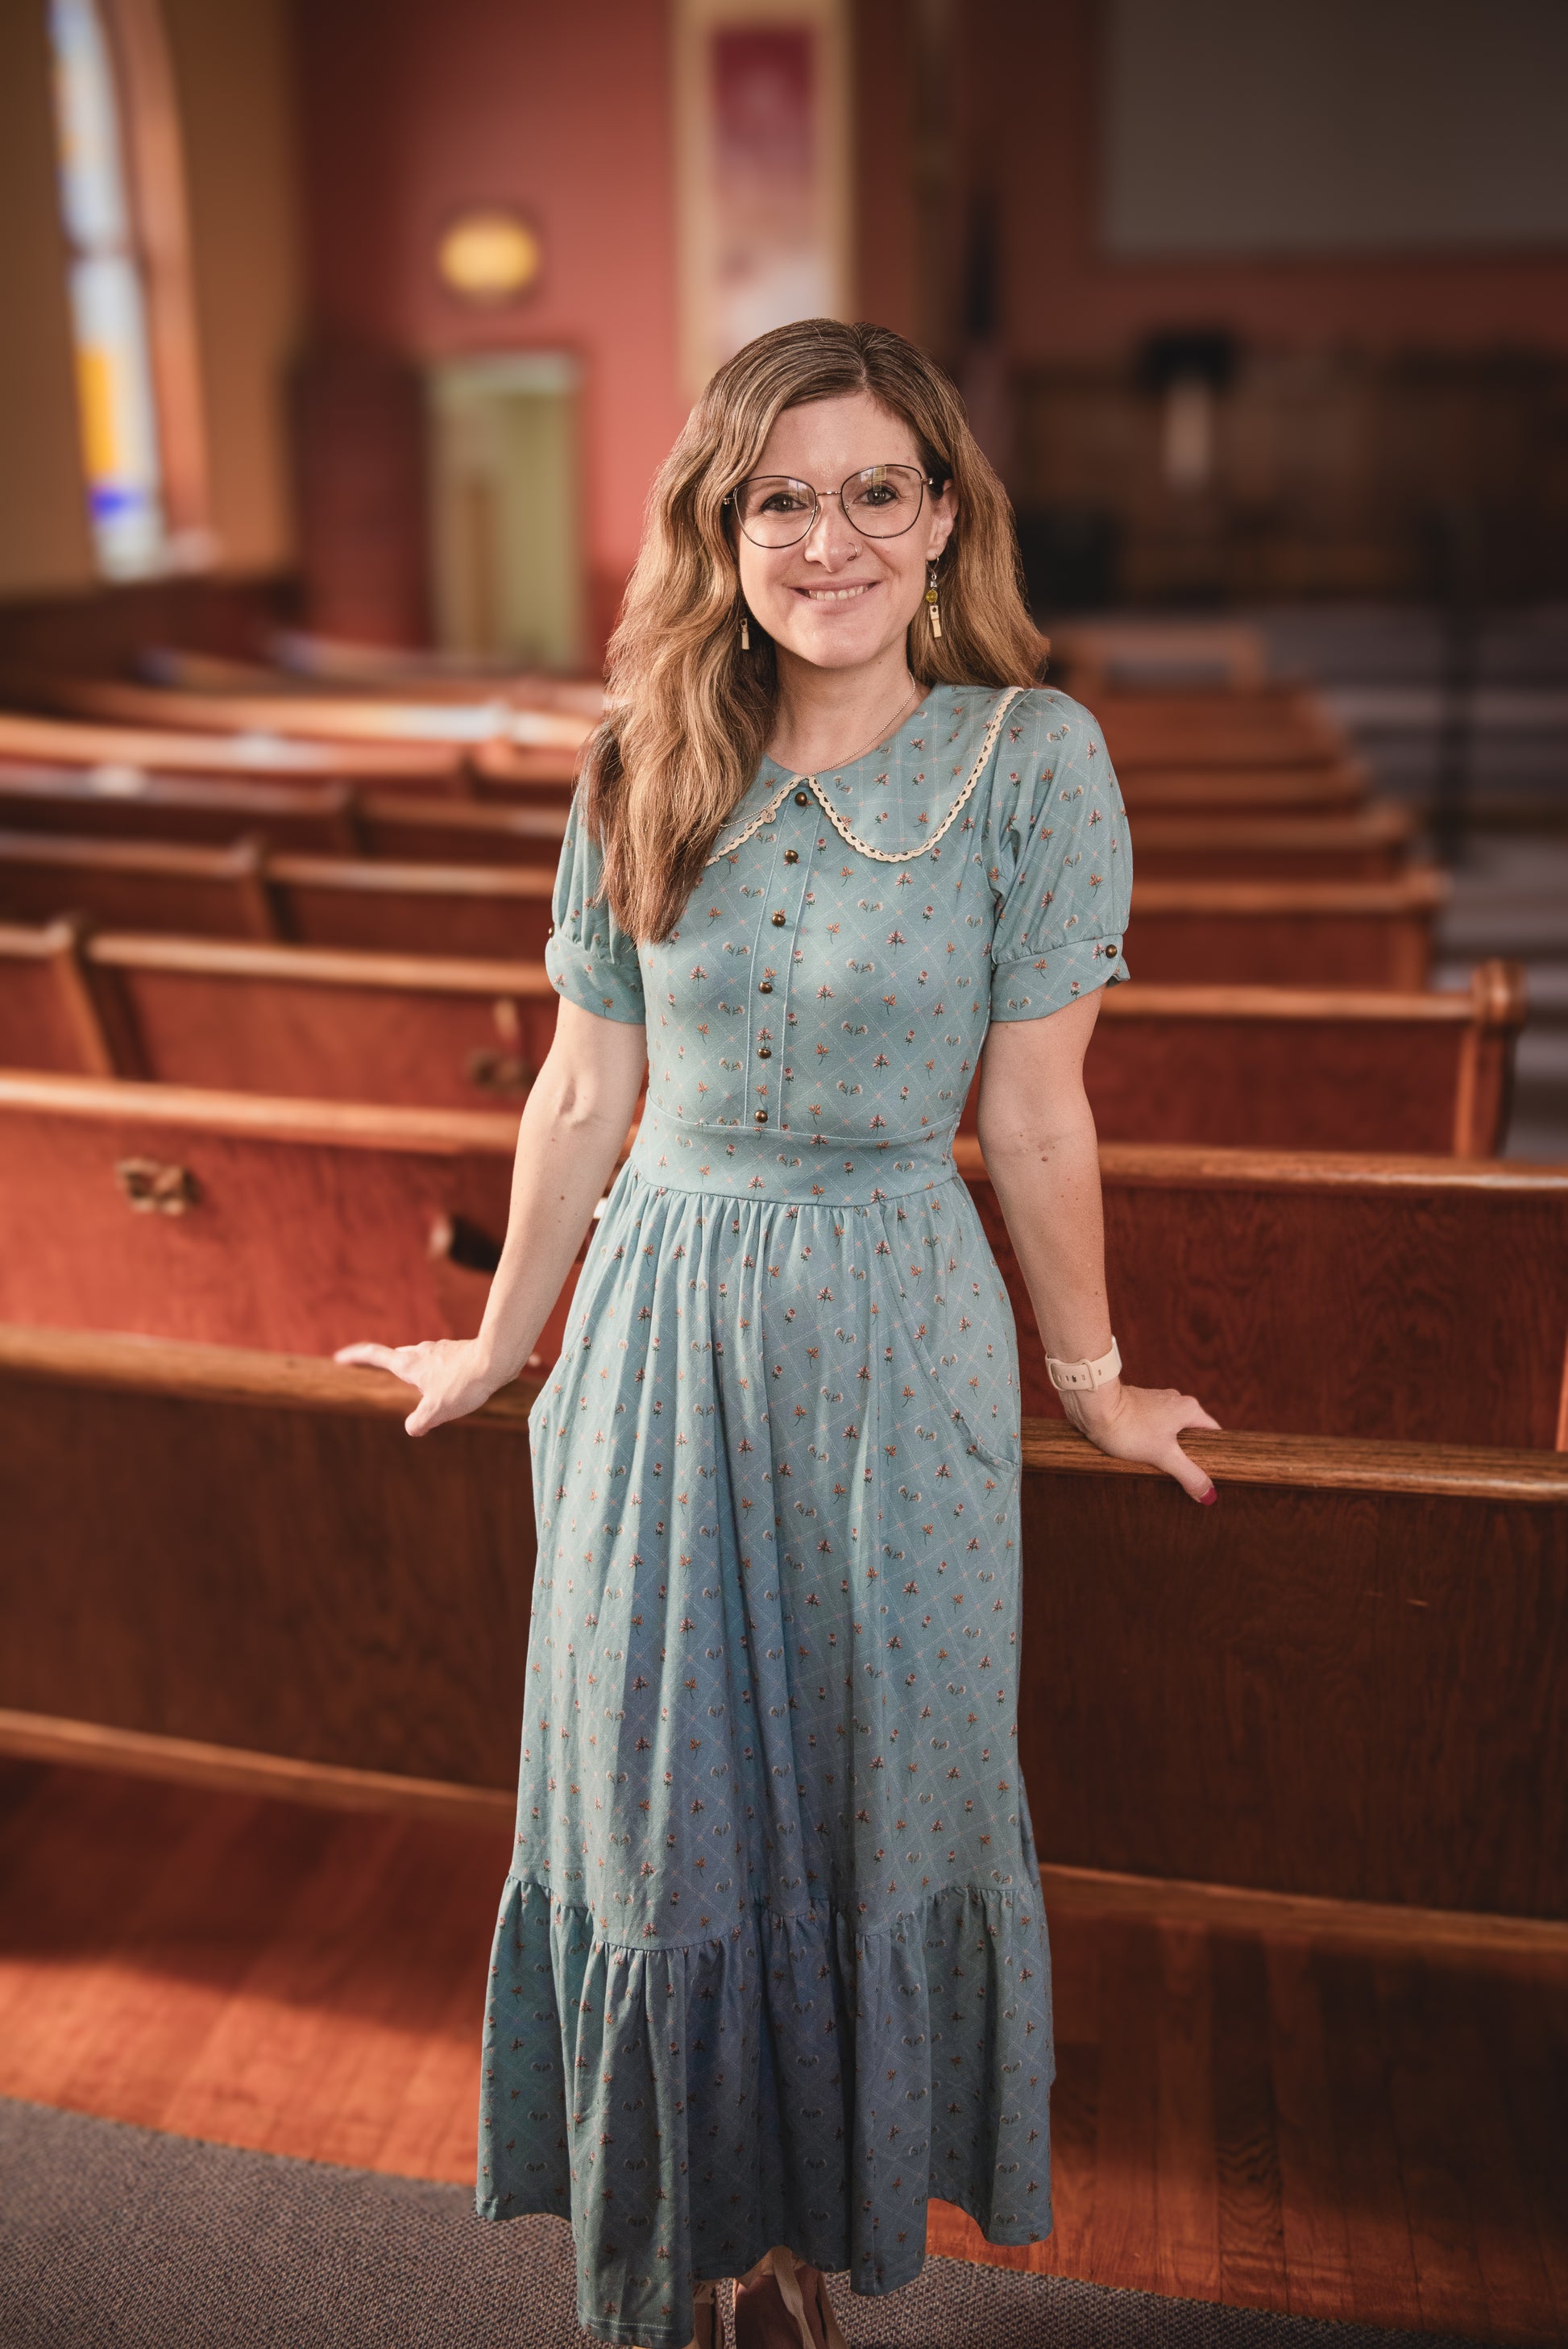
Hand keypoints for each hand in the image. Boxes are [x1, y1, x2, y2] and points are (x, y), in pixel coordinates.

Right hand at [332, 1336, 502, 1436]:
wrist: (495, 1360)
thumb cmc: (463, 1384)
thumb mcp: (437, 1411)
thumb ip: (419, 1422)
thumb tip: (412, 1428)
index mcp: (409, 1364)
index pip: (374, 1355)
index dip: (355, 1356)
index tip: (339, 1358)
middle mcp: (421, 1352)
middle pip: (397, 1356)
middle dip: (386, 1363)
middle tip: (376, 1369)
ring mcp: (440, 1350)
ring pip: (420, 1358)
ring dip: (415, 1370)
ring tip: (419, 1386)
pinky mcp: (457, 1352)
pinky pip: (440, 1362)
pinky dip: (436, 1372)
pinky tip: (450, 1384)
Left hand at [1061, 1379, 1220, 1503]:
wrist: (1094, 1408)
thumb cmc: (1130, 1428)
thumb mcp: (1164, 1456)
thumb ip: (1189, 1474)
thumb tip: (1209, 1495)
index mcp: (1189, 1409)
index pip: (1213, 1433)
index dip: (1214, 1453)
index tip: (1212, 1472)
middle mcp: (1176, 1400)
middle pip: (1192, 1432)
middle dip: (1189, 1453)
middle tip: (1187, 1476)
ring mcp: (1156, 1401)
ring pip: (1171, 1429)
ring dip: (1168, 1446)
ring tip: (1163, 1466)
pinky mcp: (1138, 1405)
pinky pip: (1153, 1425)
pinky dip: (1152, 1438)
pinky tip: (1144, 1452)